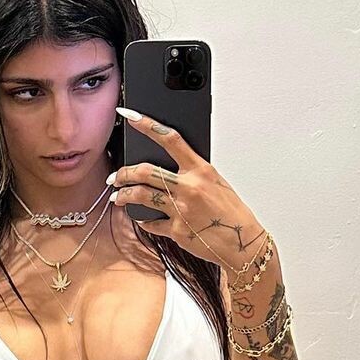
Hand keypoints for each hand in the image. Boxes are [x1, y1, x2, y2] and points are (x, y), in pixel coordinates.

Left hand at [110, 108, 264, 267]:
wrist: (243, 243)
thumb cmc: (232, 213)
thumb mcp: (216, 184)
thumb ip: (193, 174)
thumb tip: (171, 168)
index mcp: (201, 170)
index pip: (170, 139)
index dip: (147, 125)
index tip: (130, 116)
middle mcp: (189, 187)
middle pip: (145, 172)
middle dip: (123, 173)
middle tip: (116, 177)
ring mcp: (180, 209)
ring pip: (140, 196)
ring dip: (123, 196)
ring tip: (118, 197)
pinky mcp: (176, 231)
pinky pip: (150, 223)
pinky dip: (143, 220)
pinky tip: (142, 219)